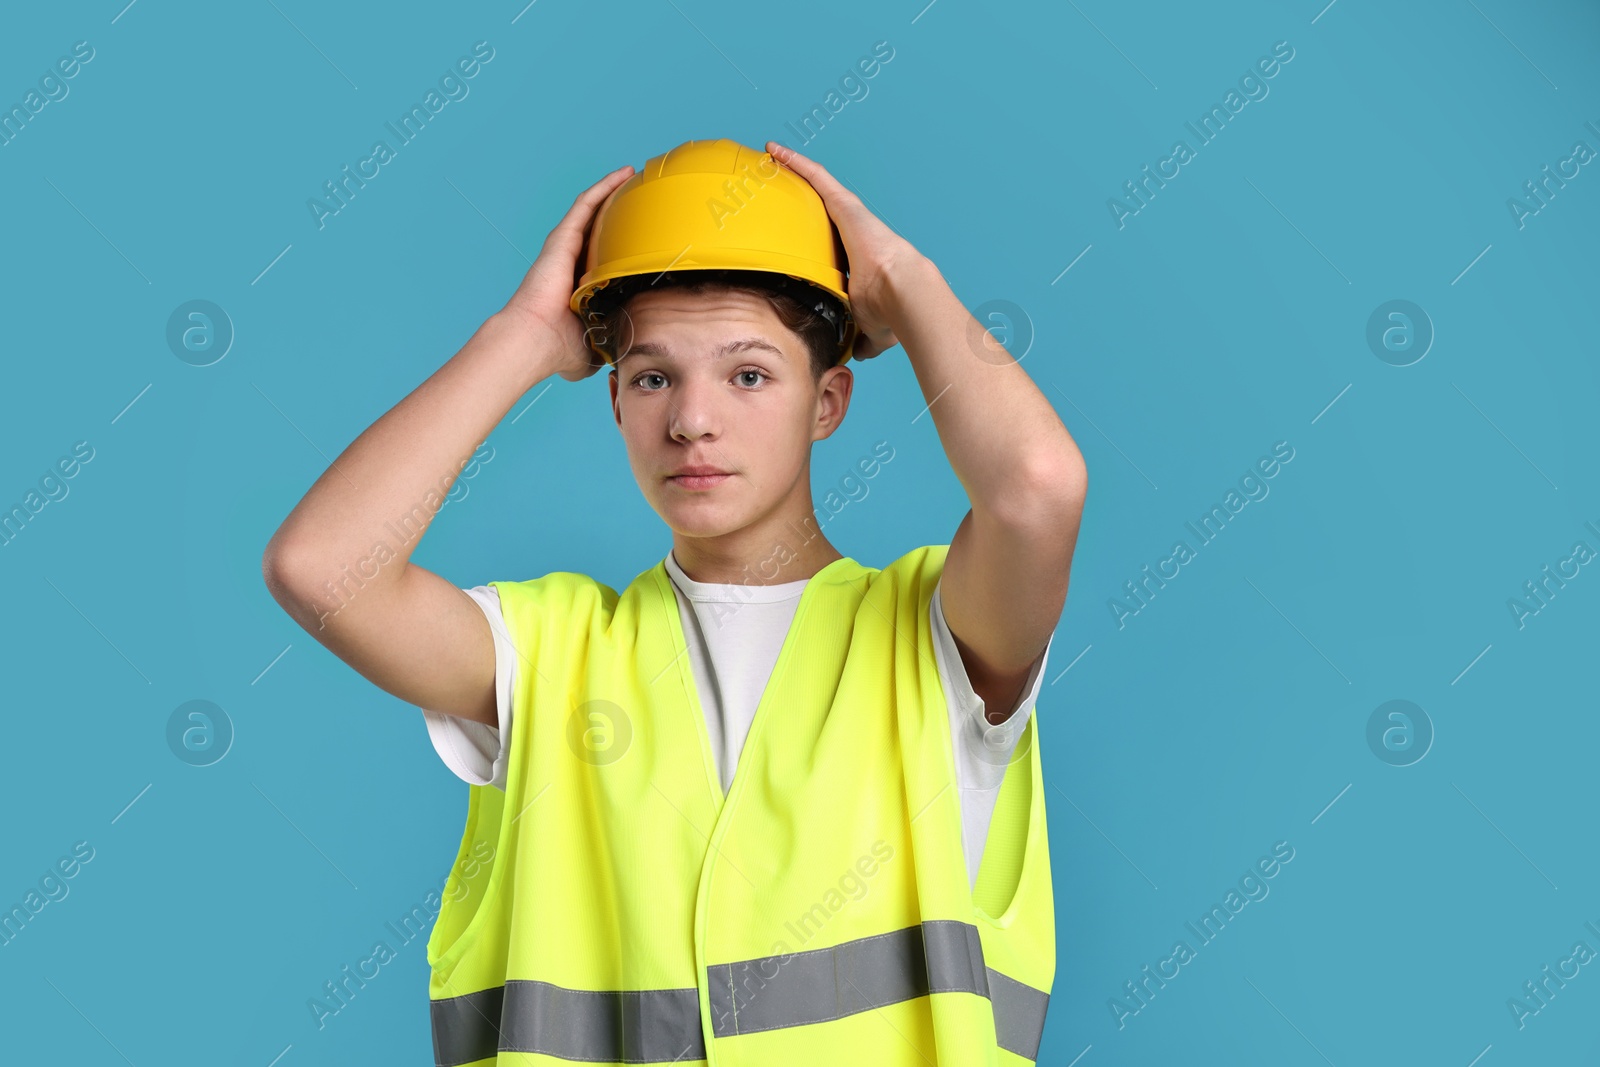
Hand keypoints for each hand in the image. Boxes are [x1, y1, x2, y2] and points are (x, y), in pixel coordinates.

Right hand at [499, 164, 634, 382]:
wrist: (535, 342)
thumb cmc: (559, 350)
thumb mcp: (595, 348)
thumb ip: (609, 344)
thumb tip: (622, 356)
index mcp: (582, 285)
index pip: (607, 257)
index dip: (624, 244)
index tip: (648, 236)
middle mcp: (573, 262)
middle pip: (602, 228)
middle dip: (622, 212)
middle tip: (647, 197)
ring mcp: (567, 248)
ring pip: (594, 210)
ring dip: (615, 191)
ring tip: (637, 176)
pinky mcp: (563, 238)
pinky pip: (586, 205)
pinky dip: (604, 188)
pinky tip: (623, 175)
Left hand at [765, 141, 926, 361]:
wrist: (901, 293)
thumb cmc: (890, 311)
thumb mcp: (871, 327)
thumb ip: (863, 337)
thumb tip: (858, 353)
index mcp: (857, 255)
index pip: (831, 237)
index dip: (815, 230)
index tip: (799, 227)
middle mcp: (853, 228)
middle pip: (821, 203)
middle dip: (800, 191)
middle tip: (776, 180)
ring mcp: (848, 213)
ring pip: (816, 182)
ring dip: (794, 168)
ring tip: (769, 156)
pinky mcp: (844, 203)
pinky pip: (815, 176)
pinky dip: (795, 161)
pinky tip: (775, 151)